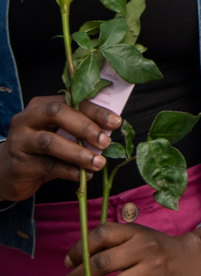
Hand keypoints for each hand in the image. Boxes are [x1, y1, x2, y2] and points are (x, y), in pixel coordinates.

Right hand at [2, 95, 120, 201]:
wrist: (10, 172)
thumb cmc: (43, 150)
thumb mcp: (60, 133)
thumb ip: (80, 127)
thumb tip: (112, 127)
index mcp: (40, 106)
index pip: (70, 101)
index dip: (94, 110)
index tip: (116, 122)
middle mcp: (26, 120)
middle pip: (56, 113)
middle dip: (85, 127)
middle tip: (105, 141)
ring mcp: (20, 142)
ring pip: (50, 142)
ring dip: (79, 153)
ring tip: (99, 162)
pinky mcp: (19, 164)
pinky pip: (48, 166)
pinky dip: (70, 171)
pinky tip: (84, 175)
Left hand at [58, 223, 200, 275]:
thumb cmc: (162, 251)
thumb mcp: (142, 237)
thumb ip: (113, 245)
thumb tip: (76, 263)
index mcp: (137, 233)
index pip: (102, 235)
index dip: (79, 248)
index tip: (67, 263)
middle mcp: (145, 250)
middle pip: (102, 264)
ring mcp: (154, 272)